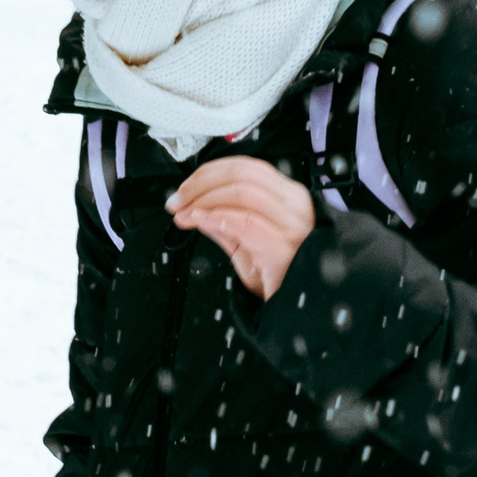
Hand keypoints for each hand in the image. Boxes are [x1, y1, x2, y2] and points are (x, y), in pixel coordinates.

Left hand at [167, 156, 314, 300]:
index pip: (245, 167)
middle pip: (241, 173)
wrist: (298, 308)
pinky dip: (217, 217)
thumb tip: (196, 208)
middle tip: (178, 201)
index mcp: (287, 197)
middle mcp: (293, 205)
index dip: (208, 173)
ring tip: (185, 214)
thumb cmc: (280, 277)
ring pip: (241, 191)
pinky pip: (246, 222)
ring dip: (204, 200)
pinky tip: (200, 221)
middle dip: (201, 183)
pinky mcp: (285, 247)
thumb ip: (223, 224)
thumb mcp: (246, 245)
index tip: (184, 189)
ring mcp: (292, 224)